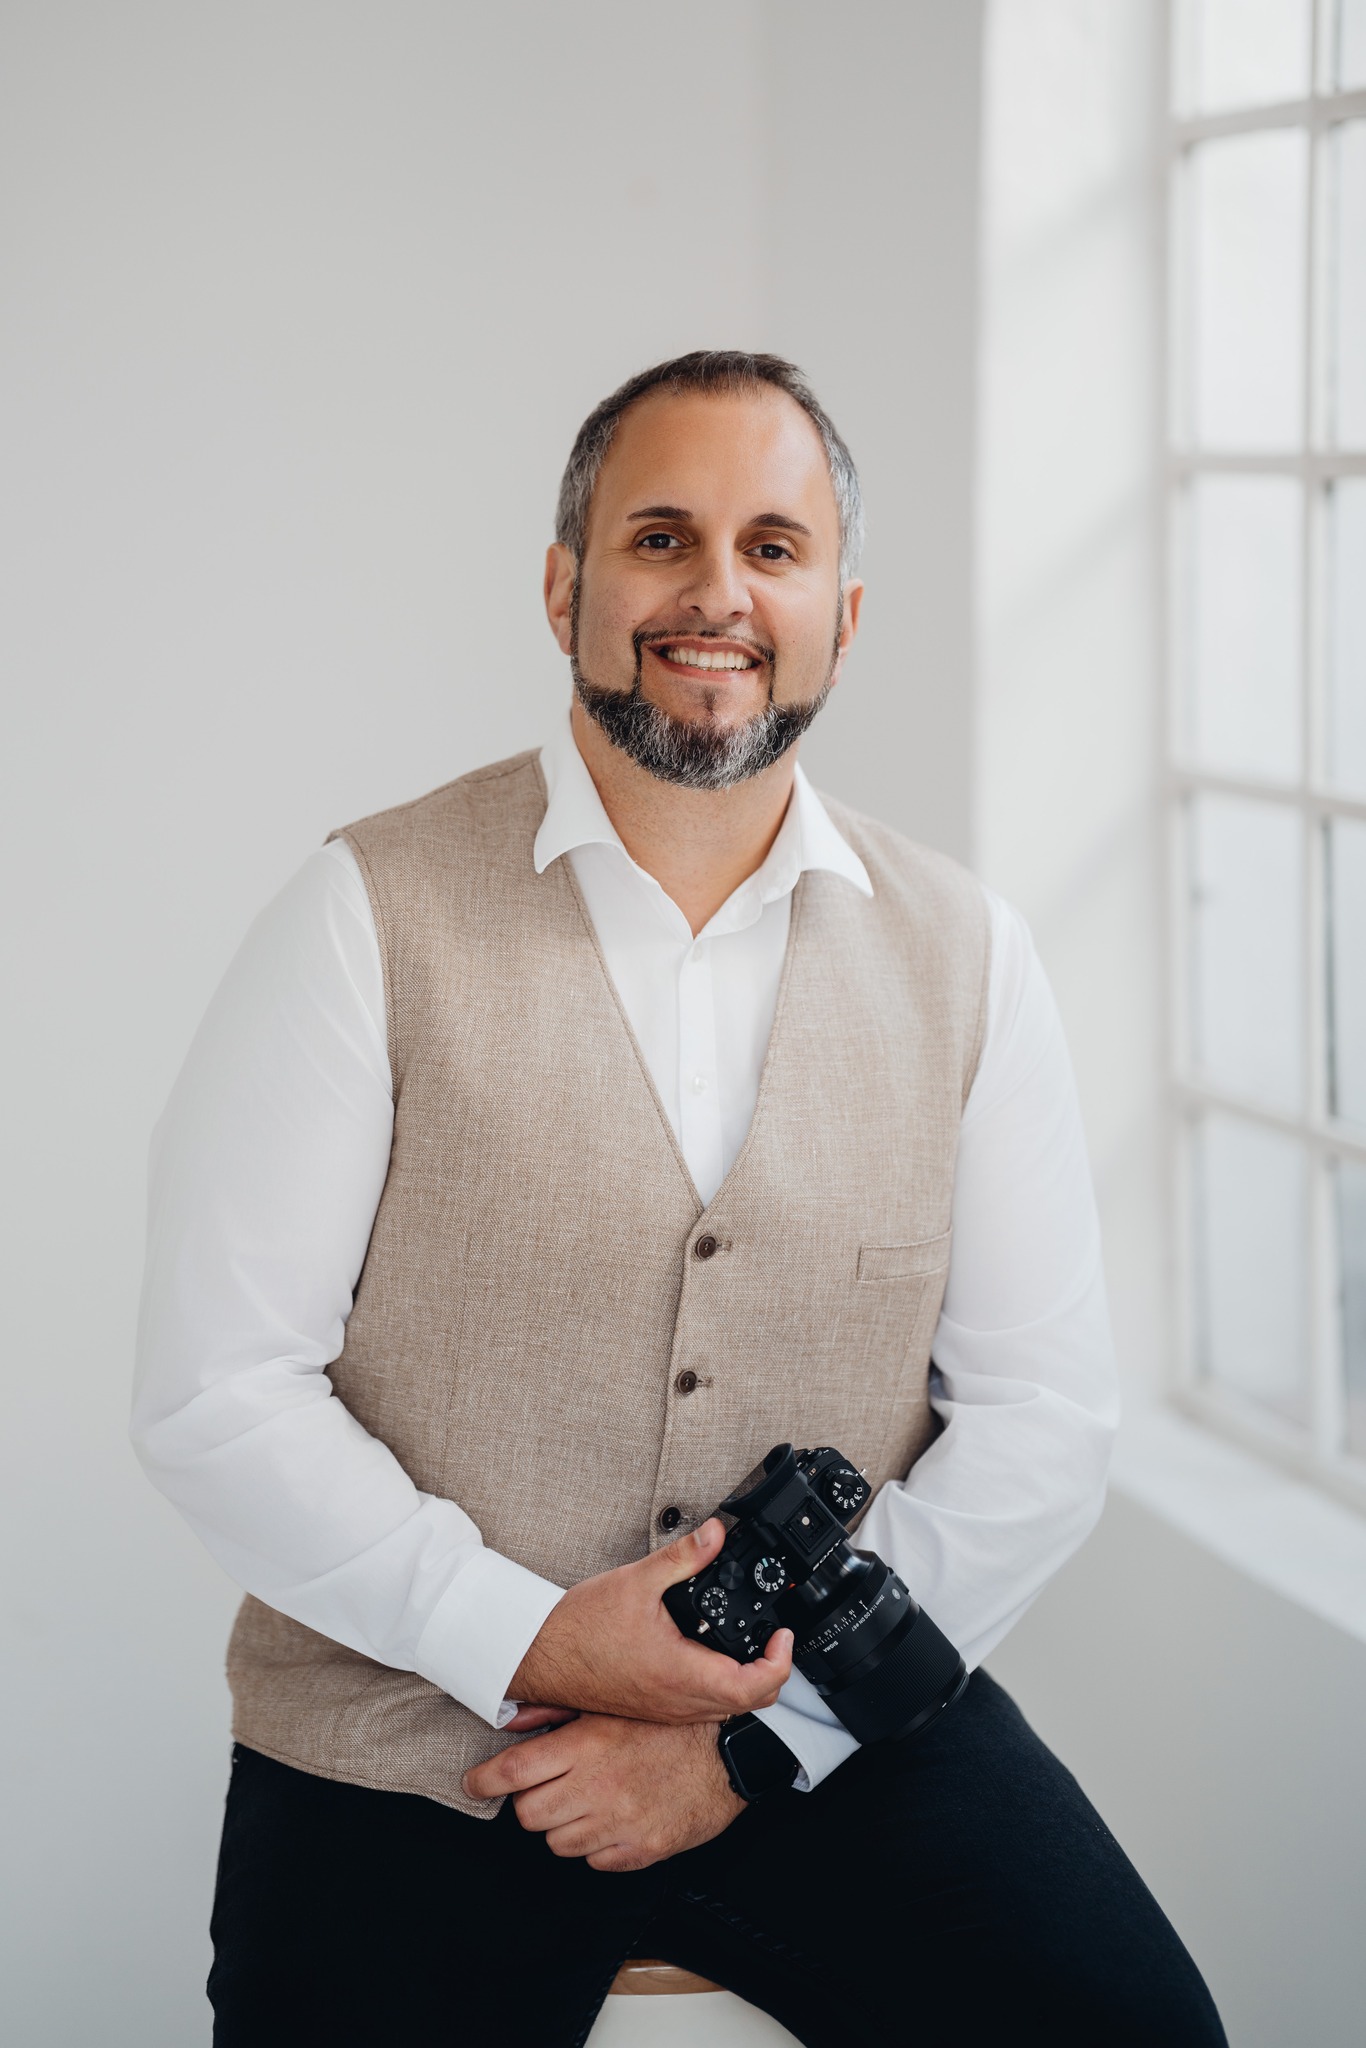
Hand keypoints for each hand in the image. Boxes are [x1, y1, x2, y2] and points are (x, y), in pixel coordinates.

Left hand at [463, 1713, 745, 1871]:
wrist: (729, 1752)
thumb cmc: (670, 1724)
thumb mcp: (613, 1704)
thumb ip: (558, 1712)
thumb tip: (511, 1719)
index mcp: (588, 1745)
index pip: (514, 1772)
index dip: (484, 1781)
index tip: (474, 1784)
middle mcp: (599, 1787)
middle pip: (528, 1813)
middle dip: (529, 1802)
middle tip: (545, 1788)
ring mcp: (620, 1824)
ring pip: (556, 1843)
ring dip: (561, 1825)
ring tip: (585, 1802)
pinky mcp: (642, 1851)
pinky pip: (594, 1862)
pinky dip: (595, 1846)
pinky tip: (611, 1821)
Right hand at [508, 1517, 792, 1723]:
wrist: (538, 1656)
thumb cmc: (578, 1628)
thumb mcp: (637, 1580)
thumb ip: (683, 1557)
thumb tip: (716, 1534)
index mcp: (680, 1674)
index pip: (753, 1687)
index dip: (780, 1663)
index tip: (783, 1637)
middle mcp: (677, 1702)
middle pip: (749, 1703)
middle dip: (771, 1672)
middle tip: (774, 1639)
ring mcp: (664, 1711)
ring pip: (725, 1709)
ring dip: (746, 1683)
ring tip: (748, 1645)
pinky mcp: (653, 1709)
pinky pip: (702, 1709)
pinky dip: (720, 1689)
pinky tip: (711, 1658)